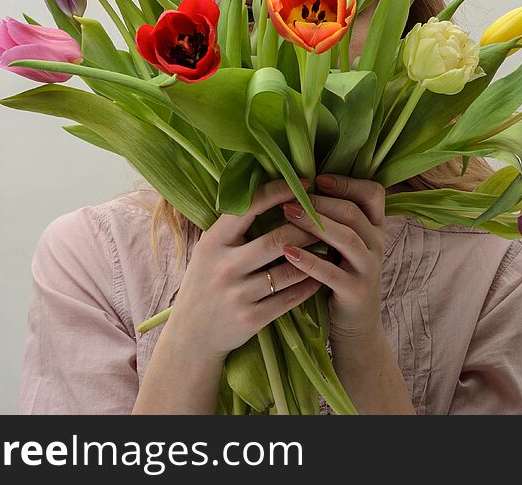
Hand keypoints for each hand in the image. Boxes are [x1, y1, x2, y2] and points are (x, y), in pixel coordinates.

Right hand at [164, 179, 321, 361]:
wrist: (191, 336)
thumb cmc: (205, 284)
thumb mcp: (208, 250)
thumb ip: (232, 226)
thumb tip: (270, 191)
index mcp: (213, 242)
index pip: (250, 206)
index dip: (281, 191)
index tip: (306, 185)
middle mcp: (224, 267)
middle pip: (277, 240)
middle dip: (307, 229)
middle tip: (326, 221)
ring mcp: (237, 294)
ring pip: (288, 271)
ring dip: (314, 258)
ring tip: (330, 248)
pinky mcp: (251, 319)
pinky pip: (289, 298)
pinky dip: (309, 285)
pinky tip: (320, 276)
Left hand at [280, 174, 385, 343]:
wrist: (356, 326)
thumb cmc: (341, 276)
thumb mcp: (344, 245)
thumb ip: (334, 219)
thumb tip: (299, 186)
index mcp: (375, 228)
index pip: (373, 194)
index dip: (347, 183)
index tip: (318, 179)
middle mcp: (377, 245)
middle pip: (354, 213)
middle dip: (320, 201)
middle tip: (290, 197)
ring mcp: (369, 269)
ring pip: (347, 238)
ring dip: (315, 224)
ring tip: (287, 214)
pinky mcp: (356, 292)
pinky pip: (333, 273)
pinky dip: (310, 261)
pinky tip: (288, 252)